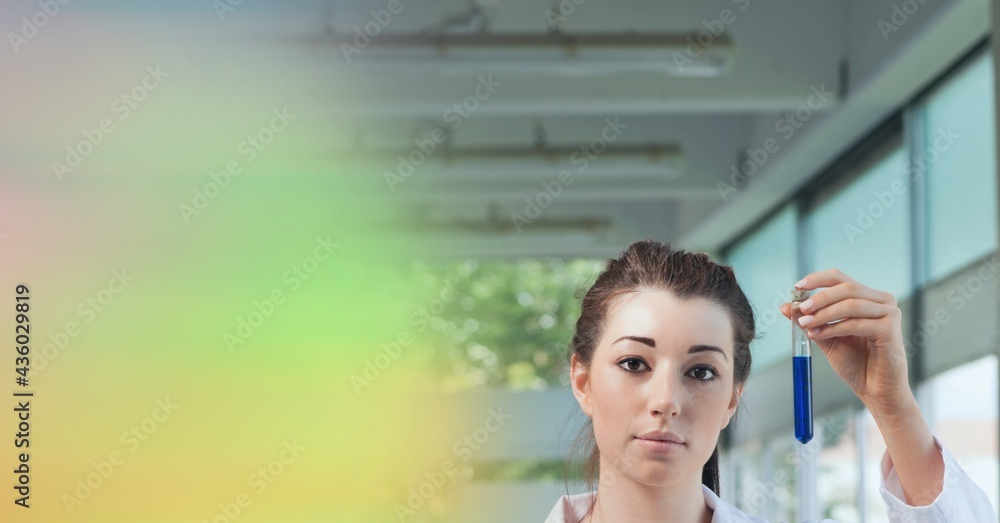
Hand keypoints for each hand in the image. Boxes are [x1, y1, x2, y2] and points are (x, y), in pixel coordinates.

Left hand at [779, 269, 910, 410]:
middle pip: (846, 288)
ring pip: (850, 304)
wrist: (876, 390)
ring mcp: (889, 313)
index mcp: (868, 297)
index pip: (840, 278)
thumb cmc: (856, 363)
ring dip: (823, 314)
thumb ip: (810, 320)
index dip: (818, 279)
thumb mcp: (826, 337)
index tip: (797, 287)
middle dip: (819, 298)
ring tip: (805, 324)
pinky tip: (817, 335)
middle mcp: (882, 301)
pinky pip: (856, 323)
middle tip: (800, 309)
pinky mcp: (890, 329)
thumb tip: (785, 306)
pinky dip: (833, 328)